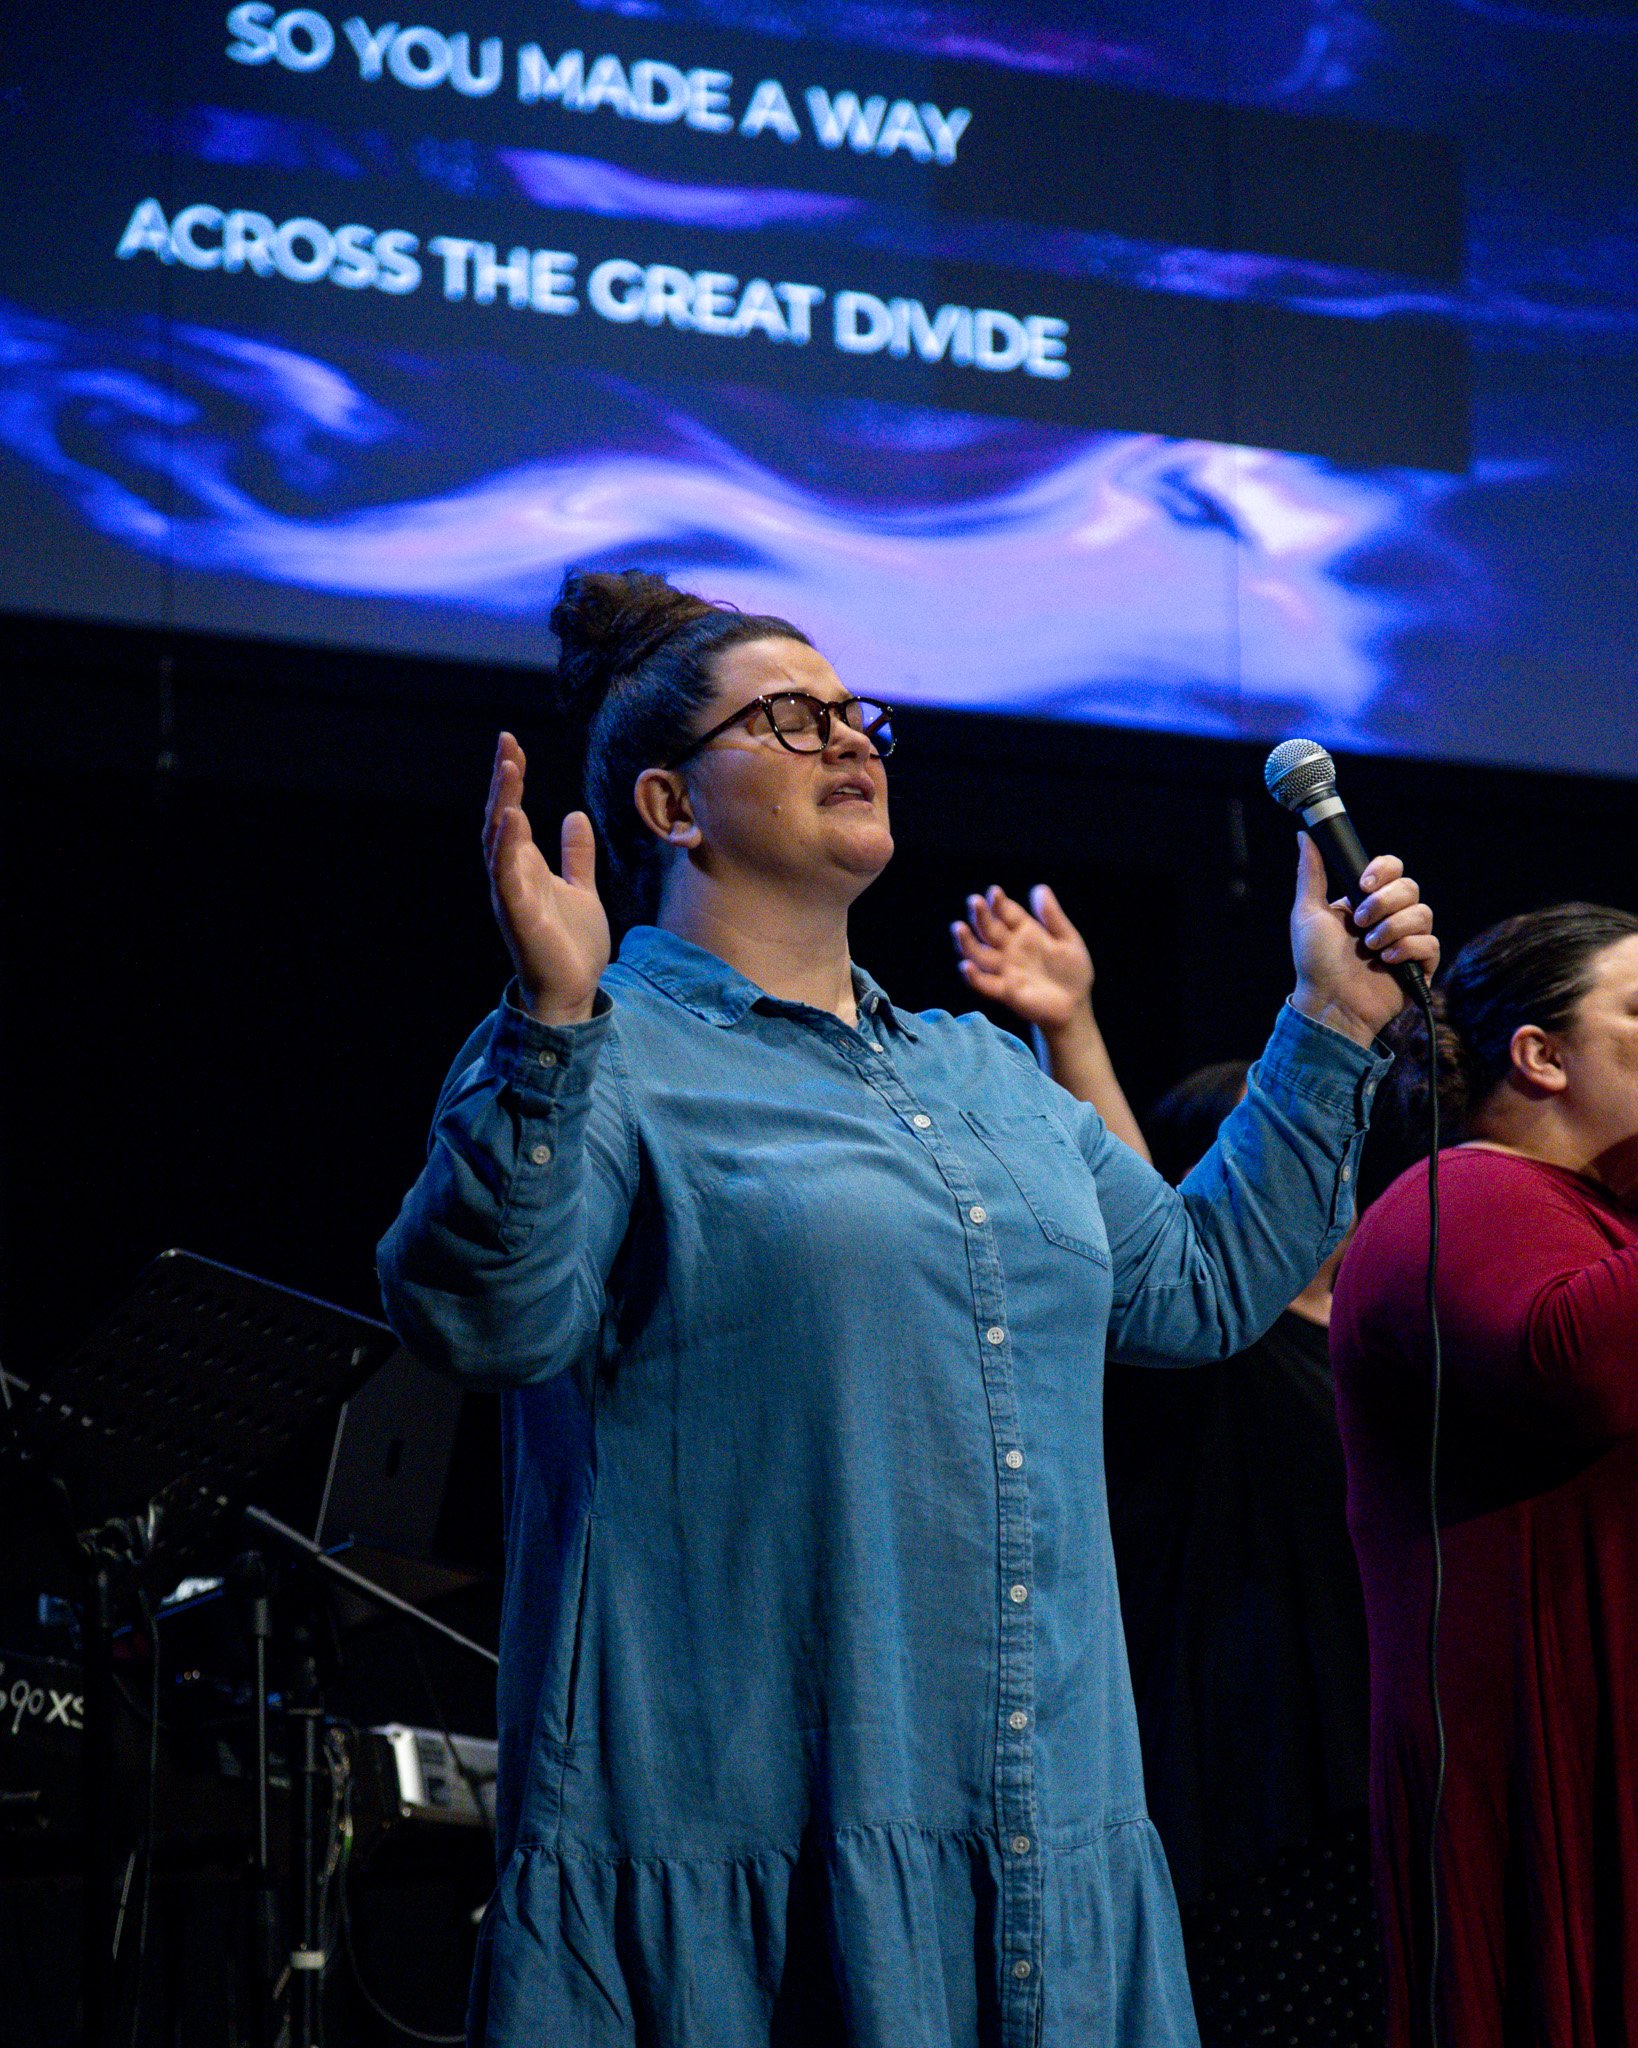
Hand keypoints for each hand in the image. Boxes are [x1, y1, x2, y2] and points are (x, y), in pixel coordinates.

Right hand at [483, 732, 609, 1025]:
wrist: (573, 989)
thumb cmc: (571, 943)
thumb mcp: (581, 888)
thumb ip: (576, 856)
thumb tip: (575, 816)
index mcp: (524, 867)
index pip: (512, 813)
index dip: (511, 780)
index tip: (513, 745)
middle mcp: (511, 876)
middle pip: (498, 820)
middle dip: (502, 782)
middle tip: (507, 744)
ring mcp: (512, 895)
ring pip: (498, 843)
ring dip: (502, 805)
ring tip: (509, 770)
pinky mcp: (519, 916)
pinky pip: (507, 877)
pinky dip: (507, 848)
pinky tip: (512, 820)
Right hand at [951, 884, 1093, 1030]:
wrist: (1076, 1006)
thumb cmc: (1073, 972)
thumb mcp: (1068, 940)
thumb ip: (1052, 917)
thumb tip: (1039, 888)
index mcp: (1026, 932)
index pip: (1007, 913)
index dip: (999, 903)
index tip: (994, 892)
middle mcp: (1010, 949)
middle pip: (990, 930)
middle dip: (981, 916)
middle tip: (974, 901)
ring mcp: (1005, 970)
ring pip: (979, 954)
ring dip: (967, 942)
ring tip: (959, 928)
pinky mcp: (1005, 991)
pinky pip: (985, 984)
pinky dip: (973, 977)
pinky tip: (966, 966)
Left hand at [1289, 836, 1438, 1045]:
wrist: (1329, 1002)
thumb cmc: (1315, 962)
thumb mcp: (1307, 913)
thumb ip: (1311, 874)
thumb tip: (1304, 837)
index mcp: (1366, 902)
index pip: (1393, 869)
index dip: (1384, 870)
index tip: (1364, 883)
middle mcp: (1389, 917)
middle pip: (1410, 887)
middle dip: (1385, 902)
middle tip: (1361, 923)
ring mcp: (1406, 940)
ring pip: (1423, 913)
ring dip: (1393, 928)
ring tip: (1371, 947)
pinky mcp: (1420, 965)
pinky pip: (1431, 943)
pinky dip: (1408, 949)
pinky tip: (1387, 960)